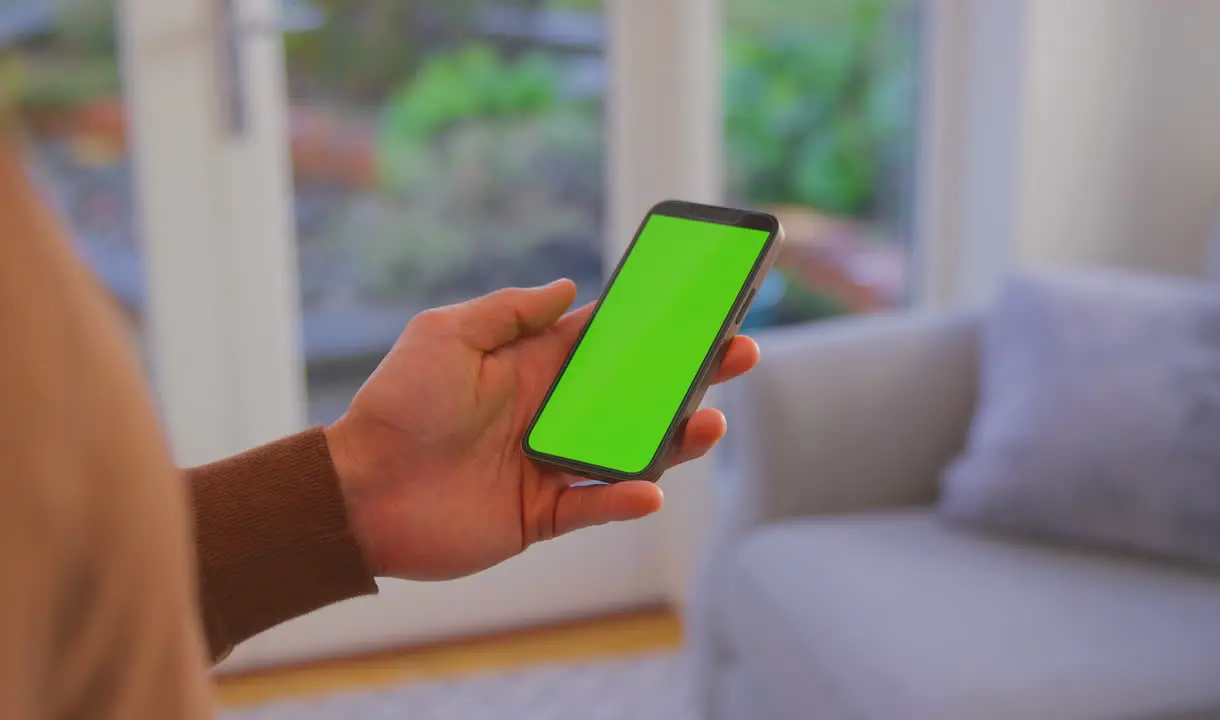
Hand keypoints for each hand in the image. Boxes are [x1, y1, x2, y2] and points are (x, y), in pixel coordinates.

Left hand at [325, 279, 759, 580]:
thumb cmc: (396, 405)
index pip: (613, 341)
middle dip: (692, 375)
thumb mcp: (444, 335)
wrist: (358, 491)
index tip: (708, 304)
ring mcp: (553, 466)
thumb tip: (571, 287)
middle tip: (739, 355)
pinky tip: (649, 490)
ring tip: (709, 425)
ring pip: (632, 451)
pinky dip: (624, 500)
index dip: (661, 324)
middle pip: (640, 394)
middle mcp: (554, 413)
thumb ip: (508, 310)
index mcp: (536, 367)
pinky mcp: (542, 516)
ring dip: (676, 440)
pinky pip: (596, 508)